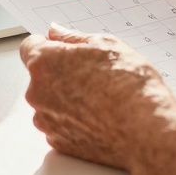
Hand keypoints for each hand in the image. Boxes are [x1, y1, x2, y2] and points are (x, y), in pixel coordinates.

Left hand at [20, 24, 175, 169]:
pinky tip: (98, 117)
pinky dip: (73, 121)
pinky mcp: (58, 143)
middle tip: (93, 74)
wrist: (145, 129)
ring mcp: (46, 121)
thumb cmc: (129, 84)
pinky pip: (60, 125)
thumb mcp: (105, 44)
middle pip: (40, 76)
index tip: (64, 49)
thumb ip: (72, 37)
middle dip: (59, 73)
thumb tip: (55, 32)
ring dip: (65, 99)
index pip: (30, 46)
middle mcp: (37, 93)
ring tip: (100, 98)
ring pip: (50, 102)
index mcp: (44, 63)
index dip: (48, 45)